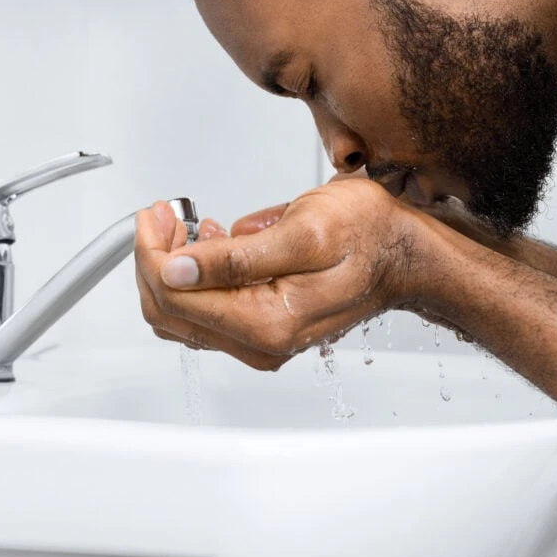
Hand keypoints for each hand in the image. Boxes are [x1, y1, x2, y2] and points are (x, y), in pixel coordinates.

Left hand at [134, 179, 427, 368]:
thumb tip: (177, 269)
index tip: (154, 215)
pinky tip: (208, 242)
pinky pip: (208, 309)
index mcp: (267, 323)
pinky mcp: (264, 326)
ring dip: (172, 266)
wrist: (405, 251)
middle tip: (162, 215)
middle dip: (155, 258)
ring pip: (184, 312)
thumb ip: (236, 256)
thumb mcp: (303, 230)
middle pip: (171, 311)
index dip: (151, 252)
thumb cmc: (368, 234)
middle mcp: (261, 342)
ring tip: (182, 223)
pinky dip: (195, 275)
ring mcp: (262, 338)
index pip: (176, 298)